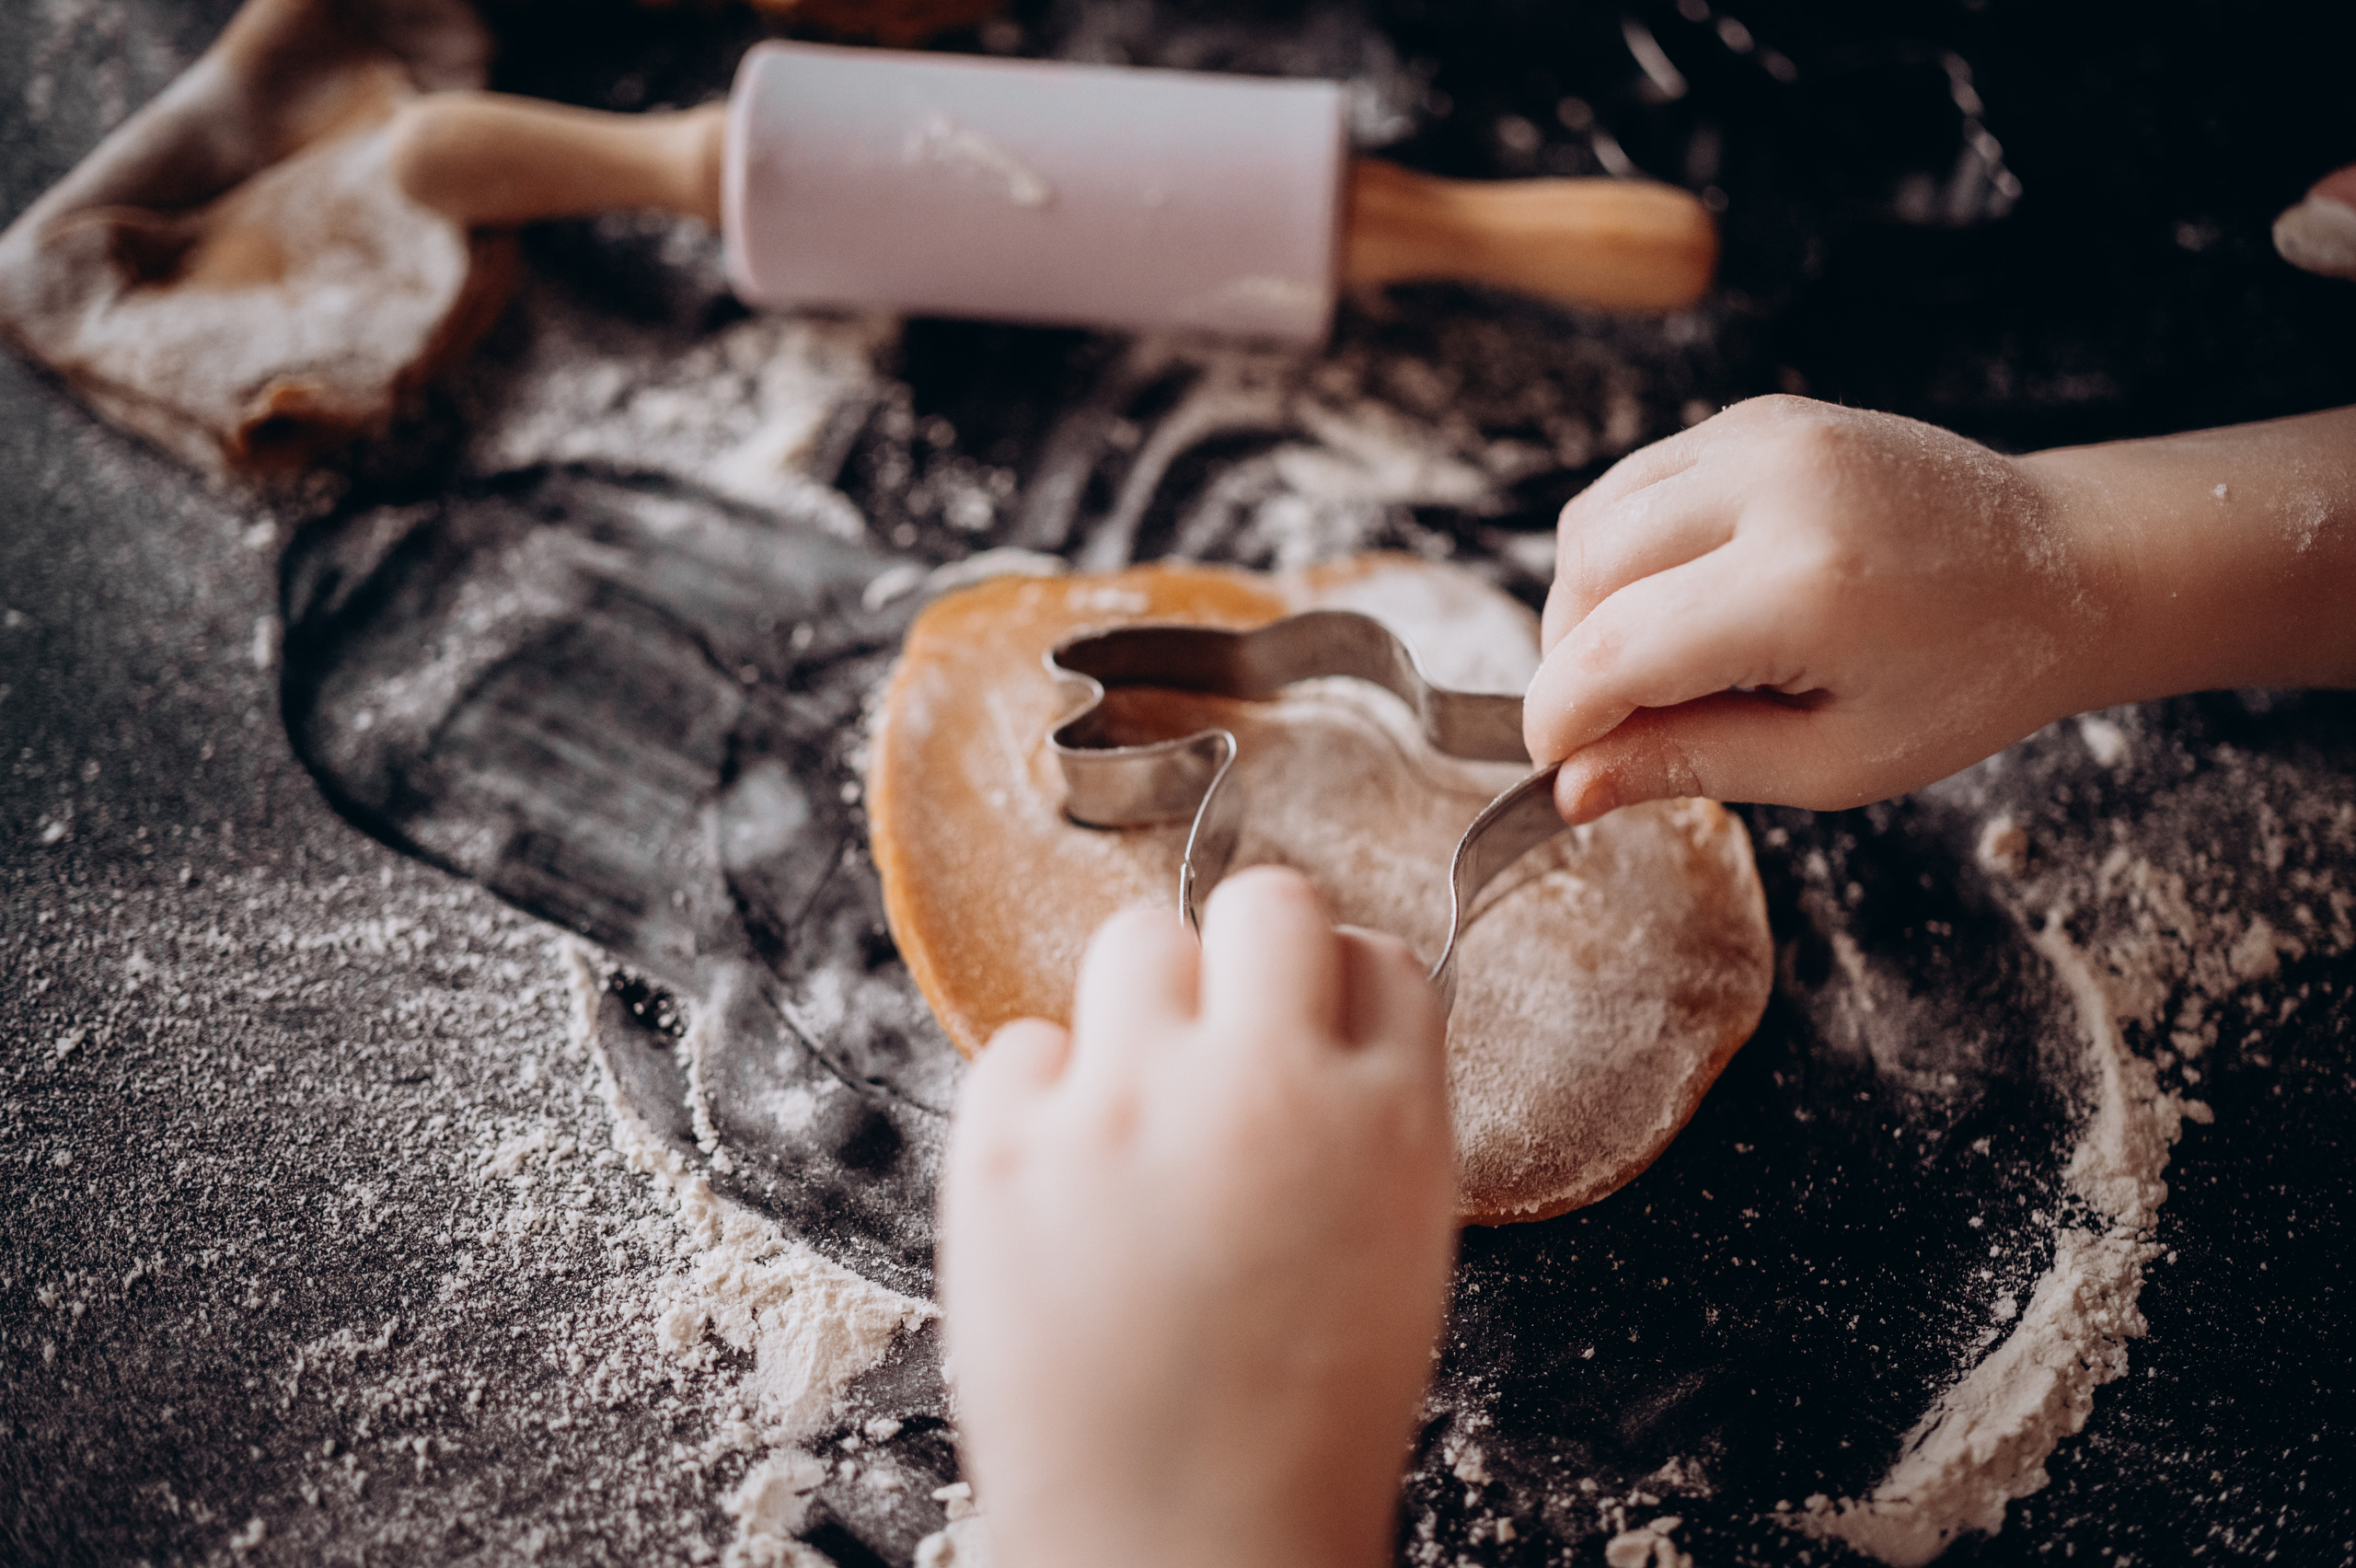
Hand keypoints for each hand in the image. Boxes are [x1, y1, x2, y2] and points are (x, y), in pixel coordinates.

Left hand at [939, 867, 1456, 1567]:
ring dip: (1144, 1006)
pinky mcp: (1005, 1150)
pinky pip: (1023, 1044)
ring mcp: (1122, 1109)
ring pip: (1134, 943)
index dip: (1338, 984)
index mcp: (1388, 1119)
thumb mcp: (1400, 1252)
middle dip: (1250, 951)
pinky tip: (1068, 1177)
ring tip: (1139, 1104)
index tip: (1311, 1015)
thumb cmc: (1301, 1425)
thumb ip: (1373, 1119)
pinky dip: (1044, 1094)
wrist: (1183, 1544)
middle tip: (1224, 1029)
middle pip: (1263, 905)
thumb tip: (1322, 1030)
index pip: (1377, 956)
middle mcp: (1260, 1085)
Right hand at [1523, 395, 2106, 821]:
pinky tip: (1676, 601)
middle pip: (1588, 570)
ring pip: (1595, 517)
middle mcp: (1777, 486)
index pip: (1616, 648)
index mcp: (1806, 585)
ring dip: (1588, 600)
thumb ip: (1694, 764)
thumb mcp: (1836, 761)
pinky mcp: (1760, 417)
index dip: (1561, 715)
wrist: (2069, 565)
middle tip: (1613, 723)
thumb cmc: (1968, 677)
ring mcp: (1766, 434)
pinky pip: (1638, 482)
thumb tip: (1573, 787)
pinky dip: (1625, 549)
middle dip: (1570, 659)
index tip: (1553, 762)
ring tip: (1646, 664)